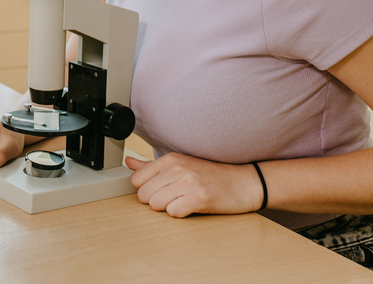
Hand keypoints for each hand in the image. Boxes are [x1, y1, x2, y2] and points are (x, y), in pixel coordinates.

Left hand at [124, 153, 263, 216]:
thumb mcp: (181, 165)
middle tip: (175, 197)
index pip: (136, 181)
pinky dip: (182, 214)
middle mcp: (177, 169)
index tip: (161, 190)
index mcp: (169, 159)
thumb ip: (151, 166)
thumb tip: (128, 162)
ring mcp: (188, 183)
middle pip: (144, 196)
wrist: (244, 183)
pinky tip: (193, 206)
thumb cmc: (212, 176)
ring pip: (157, 206)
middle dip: (157, 201)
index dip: (146, 190)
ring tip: (185, 201)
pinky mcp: (199, 198)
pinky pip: (174, 213)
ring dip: (170, 208)